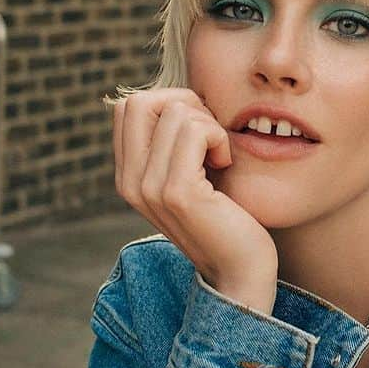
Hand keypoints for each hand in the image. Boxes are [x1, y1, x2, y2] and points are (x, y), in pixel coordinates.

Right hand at [112, 88, 277, 312]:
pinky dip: (219, 137)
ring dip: (209, 124)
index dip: (169, 104)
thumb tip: (178, 96)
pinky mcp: (176, 193)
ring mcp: (149, 188)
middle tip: (210, 137)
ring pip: (174, 111)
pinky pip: (195, 130)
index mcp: (128, 176)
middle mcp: (130, 182)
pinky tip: (226, 164)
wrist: (240, 271)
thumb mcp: (190, 173)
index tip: (197, 133)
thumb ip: (172, 142)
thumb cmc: (226, 217)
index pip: (128, 107)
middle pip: (139, 101)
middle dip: (184, 104)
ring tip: (220, 156)